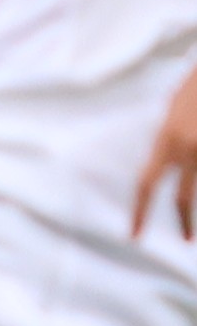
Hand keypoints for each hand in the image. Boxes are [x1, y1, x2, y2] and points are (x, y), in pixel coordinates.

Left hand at [134, 63, 196, 239]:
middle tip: (185, 239)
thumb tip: (165, 156)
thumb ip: (168, 138)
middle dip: (184, 221)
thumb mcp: (172, 111)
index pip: (146, 184)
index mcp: (167, 141)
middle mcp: (188, 150)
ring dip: (194, 206)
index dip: (140, 211)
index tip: (134, 233)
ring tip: (193, 224)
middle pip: (184, 197)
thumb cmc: (194, 86)